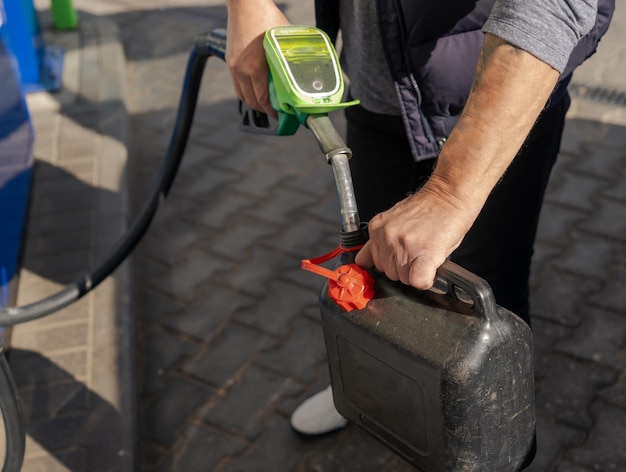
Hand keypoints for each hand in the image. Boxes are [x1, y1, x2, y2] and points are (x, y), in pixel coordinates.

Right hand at [226, 0, 289, 117]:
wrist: (244, 2)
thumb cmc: (265, 16)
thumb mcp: (281, 40)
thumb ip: (286, 59)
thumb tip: (298, 74)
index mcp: (254, 67)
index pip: (262, 99)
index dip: (272, 111)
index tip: (281, 116)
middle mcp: (240, 69)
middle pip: (251, 101)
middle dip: (264, 110)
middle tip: (277, 112)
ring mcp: (233, 65)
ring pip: (241, 94)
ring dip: (253, 102)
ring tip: (266, 104)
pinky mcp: (230, 60)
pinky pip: (236, 83)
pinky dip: (246, 90)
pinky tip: (256, 89)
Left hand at [355, 178, 474, 289]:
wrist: (449, 196)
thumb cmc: (428, 209)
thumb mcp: (394, 222)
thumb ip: (377, 242)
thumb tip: (363, 262)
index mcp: (377, 228)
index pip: (373, 263)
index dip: (392, 263)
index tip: (401, 258)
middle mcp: (386, 236)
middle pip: (388, 273)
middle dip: (404, 268)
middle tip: (418, 251)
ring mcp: (403, 245)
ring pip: (403, 279)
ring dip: (416, 273)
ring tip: (426, 252)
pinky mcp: (423, 254)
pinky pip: (418, 281)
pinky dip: (426, 280)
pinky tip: (431, 268)